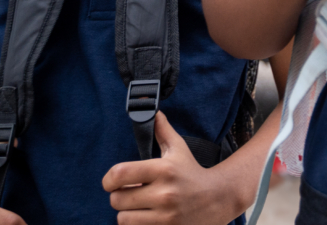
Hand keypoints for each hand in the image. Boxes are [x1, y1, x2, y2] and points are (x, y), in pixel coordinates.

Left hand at [103, 112, 243, 224]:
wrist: (218, 198)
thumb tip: (154, 112)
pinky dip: (136, 224)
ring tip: (139, 206)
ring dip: (127, 213)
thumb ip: (163, 131)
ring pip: (123, 218)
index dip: (108, 180)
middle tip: (130, 193)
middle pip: (116, 199)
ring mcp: (166, 215)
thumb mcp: (179, 149)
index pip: (120, 174)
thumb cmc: (192, 172)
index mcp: (163, 169)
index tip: (111, 182)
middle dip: (119, 196)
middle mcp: (164, 193)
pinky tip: (146, 216)